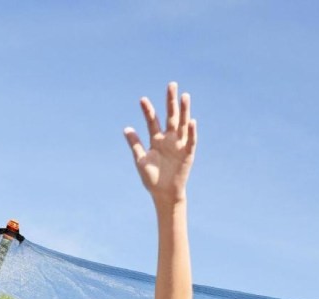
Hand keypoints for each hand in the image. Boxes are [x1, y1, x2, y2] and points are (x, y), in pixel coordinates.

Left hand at [124, 82, 197, 205]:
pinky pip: (191, 141)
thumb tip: (126, 128)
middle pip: (171, 116)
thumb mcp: (140, 160)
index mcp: (156, 139)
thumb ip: (135, 144)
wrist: (163, 193)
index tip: (142, 100)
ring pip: (183, 124)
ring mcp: (179, 144)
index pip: (152, 121)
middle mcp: (169, 138)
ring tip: (184, 96)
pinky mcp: (188, 154)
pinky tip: (192, 121)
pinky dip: (192, 132)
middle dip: (171, 101)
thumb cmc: (151, 178)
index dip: (148, 111)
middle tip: (171, 85)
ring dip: (184, 111)